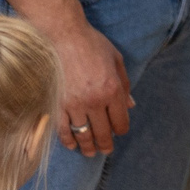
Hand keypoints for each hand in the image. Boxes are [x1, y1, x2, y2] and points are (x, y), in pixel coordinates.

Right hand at [48, 10, 133, 156]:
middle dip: (106, 144)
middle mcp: (95, 100)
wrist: (64, 36)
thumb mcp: (117, 60)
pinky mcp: (58, 104)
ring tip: (90, 152)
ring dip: (87, 147)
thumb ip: (125, 84)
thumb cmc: (93, 45)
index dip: (121, 130)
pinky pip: (63, 129)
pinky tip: (72, 145)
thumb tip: (131, 105)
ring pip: (83, 135)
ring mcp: (75, 104)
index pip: (121, 121)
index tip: (119, 132)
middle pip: (103, 133)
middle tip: (106, 150)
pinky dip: (68, 140)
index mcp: (112, 90)